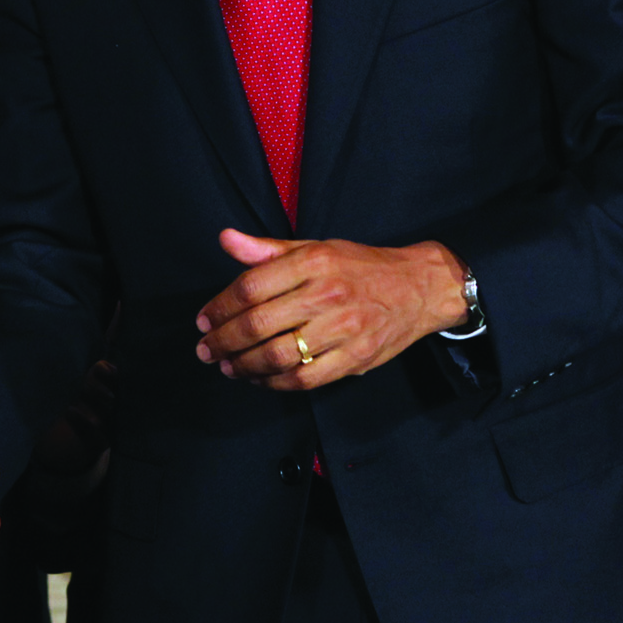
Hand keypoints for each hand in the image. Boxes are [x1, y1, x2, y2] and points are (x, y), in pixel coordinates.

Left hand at [196, 229, 465, 389]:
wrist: (419, 287)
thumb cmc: (361, 267)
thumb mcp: (316, 248)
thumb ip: (268, 250)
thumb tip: (226, 239)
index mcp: (315, 261)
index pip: (252, 287)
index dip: (220, 307)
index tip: (204, 320)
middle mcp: (328, 294)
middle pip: (259, 324)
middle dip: (223, 341)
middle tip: (206, 349)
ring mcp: (344, 328)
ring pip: (279, 356)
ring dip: (244, 366)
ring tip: (228, 367)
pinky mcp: (356, 358)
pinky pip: (305, 379)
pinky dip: (275, 383)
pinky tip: (261, 379)